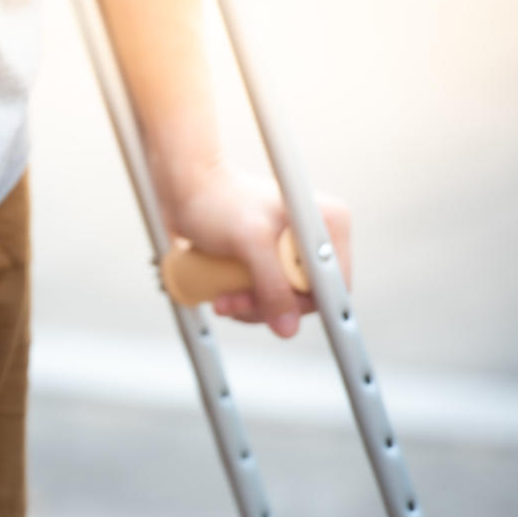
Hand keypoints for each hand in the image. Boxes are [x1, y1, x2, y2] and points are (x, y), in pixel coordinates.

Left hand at [168, 165, 351, 337]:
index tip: (270, 309)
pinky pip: (266, 294)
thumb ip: (272, 284)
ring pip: (283, 300)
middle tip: (233, 302)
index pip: (333, 285)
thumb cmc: (216, 202)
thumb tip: (288, 328)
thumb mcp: (249, 243)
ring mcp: (292, 250)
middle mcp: (316, 237)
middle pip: (306, 297)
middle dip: (267, 306)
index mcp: (328, 223)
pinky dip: (244, 300)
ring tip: (221, 299)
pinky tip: (222, 295)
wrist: (184, 188)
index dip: (302, 304)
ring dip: (250, 307)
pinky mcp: (270, 259)